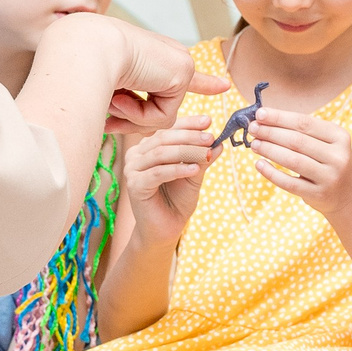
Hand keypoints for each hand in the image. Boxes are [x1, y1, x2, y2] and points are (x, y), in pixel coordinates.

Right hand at [88, 16, 224, 135]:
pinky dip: (138, 115)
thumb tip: (149, 129)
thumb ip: (132, 106)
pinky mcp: (183, 74)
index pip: (183, 73)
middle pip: (164, 105)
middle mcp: (169, 56)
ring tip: (111, 98)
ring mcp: (180, 64)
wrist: (87, 47)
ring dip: (131, 116)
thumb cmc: (87, 64)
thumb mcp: (112, 88)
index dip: (203, 83)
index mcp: (152, 54)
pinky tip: (122, 98)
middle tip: (109, 125)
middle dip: (135, 119)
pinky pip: (163, 117)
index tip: (222, 87)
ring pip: (162, 114)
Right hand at [125, 116, 214, 245]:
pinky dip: (178, 169)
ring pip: (161, 153)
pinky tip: (195, 169)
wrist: (165, 229)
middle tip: (210, 136)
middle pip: (164, 138)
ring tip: (207, 153)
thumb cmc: (177, 201)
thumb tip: (219, 142)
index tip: (208, 121)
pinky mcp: (134, 185)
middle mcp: (136, 154)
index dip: (188, 124)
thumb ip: (201, 158)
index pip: (168, 129)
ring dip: (187, 151)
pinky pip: (158, 172)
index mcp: (148, 147)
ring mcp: (132, 169)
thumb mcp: (193, 174)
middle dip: (189, 136)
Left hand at [245, 107, 351, 218]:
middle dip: (271, 133)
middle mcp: (338, 156)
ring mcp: (330, 177)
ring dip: (269, 150)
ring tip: (254, 144)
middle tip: (253, 128)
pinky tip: (259, 164)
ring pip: (292, 160)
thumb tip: (264, 120)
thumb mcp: (326, 143)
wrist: (348, 195)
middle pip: (297, 141)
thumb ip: (301, 131)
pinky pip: (289, 183)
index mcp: (339, 136)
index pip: (304, 123)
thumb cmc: (329, 161)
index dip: (280, 118)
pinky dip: (271, 173)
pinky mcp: (319, 195)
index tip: (259, 114)